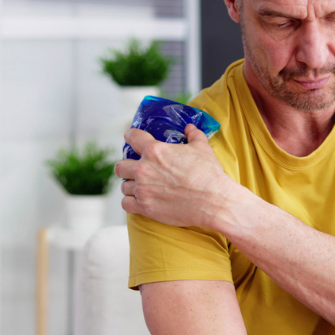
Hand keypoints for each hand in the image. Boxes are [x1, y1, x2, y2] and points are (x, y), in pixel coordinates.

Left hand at [115, 124, 232, 228]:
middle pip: (120, 166)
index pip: (132, 137)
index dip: (130, 136)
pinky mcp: (144, 207)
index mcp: (155, 150)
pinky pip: (125, 203)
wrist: (214, 201)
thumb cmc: (208, 173)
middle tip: (135, 169)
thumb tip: (190, 127)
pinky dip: (131, 202)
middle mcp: (144, 169)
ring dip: (131, 185)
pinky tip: (139, 200)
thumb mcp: (202, 148)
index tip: (130, 138)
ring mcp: (142, 189)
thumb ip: (193, 135)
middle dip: (126, 167)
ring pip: (123, 186)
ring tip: (141, 187)